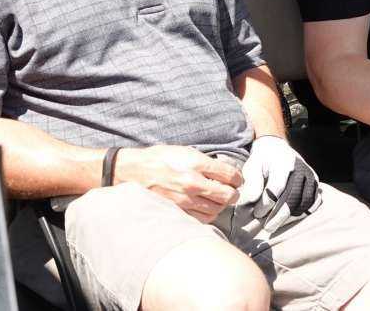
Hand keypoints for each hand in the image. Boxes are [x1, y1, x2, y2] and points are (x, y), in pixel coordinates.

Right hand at [116, 145, 242, 222]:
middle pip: (226, 195)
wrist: (132, 172)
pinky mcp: (178, 212)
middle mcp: (192, 183)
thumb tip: (221, 170)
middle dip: (233, 194)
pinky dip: (209, 214)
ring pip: (216, 209)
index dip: (238, 178)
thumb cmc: (157, 159)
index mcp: (195, 164)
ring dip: (222, 206)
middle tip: (233, 192)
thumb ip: (203, 161)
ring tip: (220, 200)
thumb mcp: (183, 150)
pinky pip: (202, 218)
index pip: (229, 175)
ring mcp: (185, 200)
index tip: (238, 179)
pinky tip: (207, 208)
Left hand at [236, 136, 320, 217]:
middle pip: (292, 198)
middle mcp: (300, 169)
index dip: (266, 204)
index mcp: (283, 163)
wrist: (276, 148)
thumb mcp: (252, 166)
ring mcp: (310, 176)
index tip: (256, 214)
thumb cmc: (262, 161)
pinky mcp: (315, 182)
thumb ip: (251, 183)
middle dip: (278, 216)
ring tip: (276, 224)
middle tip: (268, 227)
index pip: (276, 188)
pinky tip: (289, 219)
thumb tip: (251, 201)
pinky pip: (312, 202)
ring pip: (304, 202)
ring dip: (290, 217)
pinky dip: (302, 213)